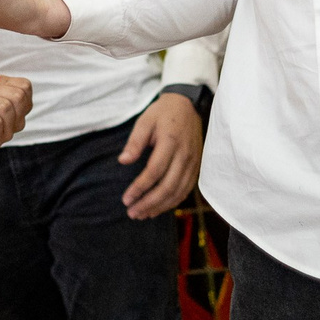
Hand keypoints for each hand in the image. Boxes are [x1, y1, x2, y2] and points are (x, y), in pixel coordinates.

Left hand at [119, 91, 205, 219]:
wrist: (187, 105)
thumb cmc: (163, 113)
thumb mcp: (145, 121)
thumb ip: (134, 142)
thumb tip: (123, 161)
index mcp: (170, 142)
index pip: (154, 171)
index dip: (139, 188)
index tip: (126, 199)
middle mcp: (185, 155)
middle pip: (168, 186)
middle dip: (149, 203)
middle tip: (132, 213)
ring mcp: (193, 162)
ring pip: (178, 191)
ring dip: (160, 206)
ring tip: (143, 214)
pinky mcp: (197, 167)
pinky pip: (186, 189)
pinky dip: (173, 202)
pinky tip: (159, 208)